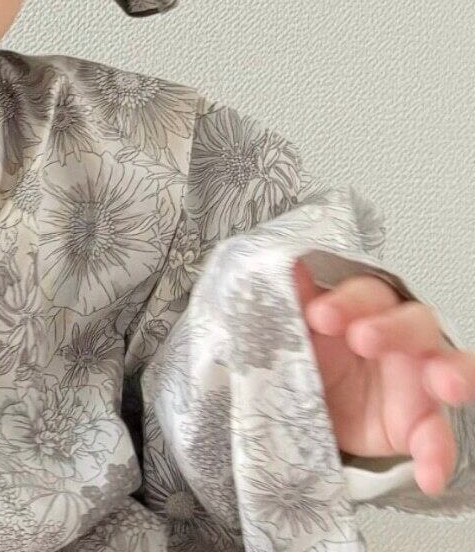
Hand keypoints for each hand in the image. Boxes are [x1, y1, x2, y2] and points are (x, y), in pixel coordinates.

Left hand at [293, 259, 474, 494]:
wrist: (315, 407)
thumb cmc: (313, 355)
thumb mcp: (294, 328)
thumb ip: (291, 298)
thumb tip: (284, 264)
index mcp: (367, 308)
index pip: (366, 293)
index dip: (346, 301)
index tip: (319, 316)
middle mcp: (400, 338)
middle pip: (413, 321)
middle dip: (393, 328)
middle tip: (364, 339)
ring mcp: (418, 381)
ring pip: (451, 368)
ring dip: (452, 373)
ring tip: (444, 385)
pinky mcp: (422, 424)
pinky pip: (440, 438)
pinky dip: (438, 455)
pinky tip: (429, 474)